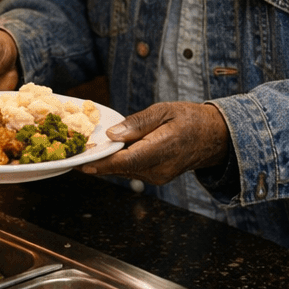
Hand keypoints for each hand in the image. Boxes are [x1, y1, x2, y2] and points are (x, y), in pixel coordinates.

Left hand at [81, 102, 229, 184]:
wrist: (213, 138)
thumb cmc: (190, 119)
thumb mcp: (165, 110)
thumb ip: (138, 123)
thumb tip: (113, 134)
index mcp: (163, 148)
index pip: (127, 160)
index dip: (102, 163)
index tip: (81, 162)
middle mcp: (160, 168)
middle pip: (121, 168)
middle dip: (98, 161)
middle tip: (74, 151)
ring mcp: (158, 176)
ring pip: (125, 171)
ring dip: (107, 162)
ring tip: (87, 150)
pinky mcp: (156, 178)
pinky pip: (132, 171)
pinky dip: (119, 163)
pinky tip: (109, 152)